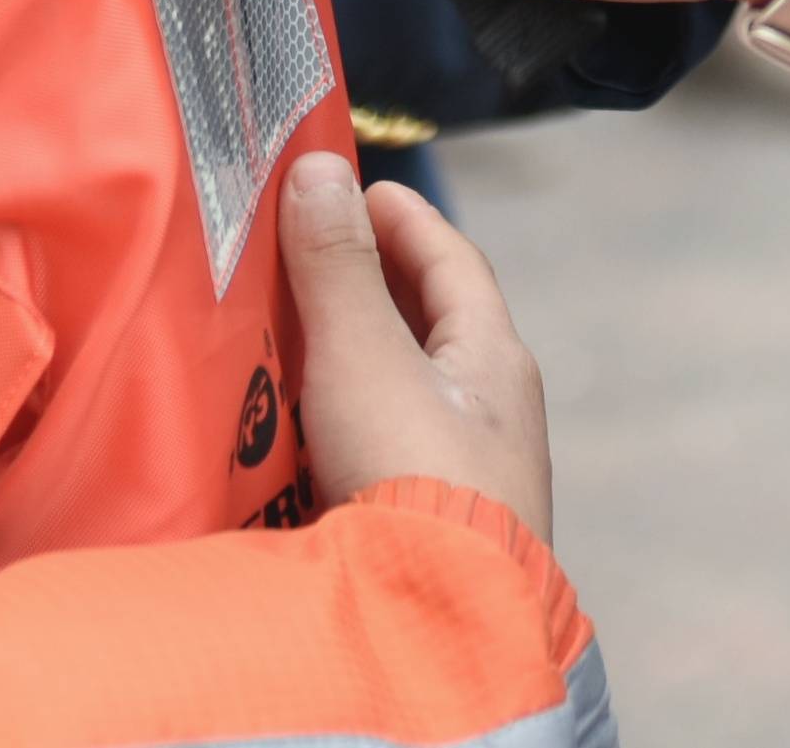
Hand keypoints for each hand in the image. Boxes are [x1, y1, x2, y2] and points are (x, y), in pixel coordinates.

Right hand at [280, 155, 550, 542]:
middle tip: (310, 255)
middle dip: (376, 287)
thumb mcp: (366, 357)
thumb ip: (337, 268)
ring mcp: (469, 475)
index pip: (455, 261)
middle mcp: (494, 414)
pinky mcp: (434, 526)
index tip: (357, 187)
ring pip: (409, 393)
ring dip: (358, 359)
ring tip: (292, 337)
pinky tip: (303, 433)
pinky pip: (387, 450)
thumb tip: (318, 168)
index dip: (404, 219)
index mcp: (497, 359)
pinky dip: (346, 423)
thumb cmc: (416, 476)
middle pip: (435, 326)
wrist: (440, 620)